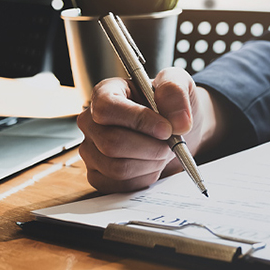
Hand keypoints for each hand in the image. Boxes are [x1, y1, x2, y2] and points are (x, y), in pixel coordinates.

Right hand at [77, 67, 223, 192]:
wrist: (174, 129)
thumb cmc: (169, 105)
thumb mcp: (178, 83)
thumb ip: (175, 92)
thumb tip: (178, 121)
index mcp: (105, 93)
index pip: (107, 108)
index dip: (138, 120)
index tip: (166, 128)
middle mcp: (91, 122)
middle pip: (111, 143)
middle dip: (150, 147)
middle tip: (170, 144)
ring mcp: (91, 151)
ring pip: (117, 168)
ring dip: (150, 163)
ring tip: (162, 152)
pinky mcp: (98, 175)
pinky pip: (119, 185)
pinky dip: (144, 178)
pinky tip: (152, 164)